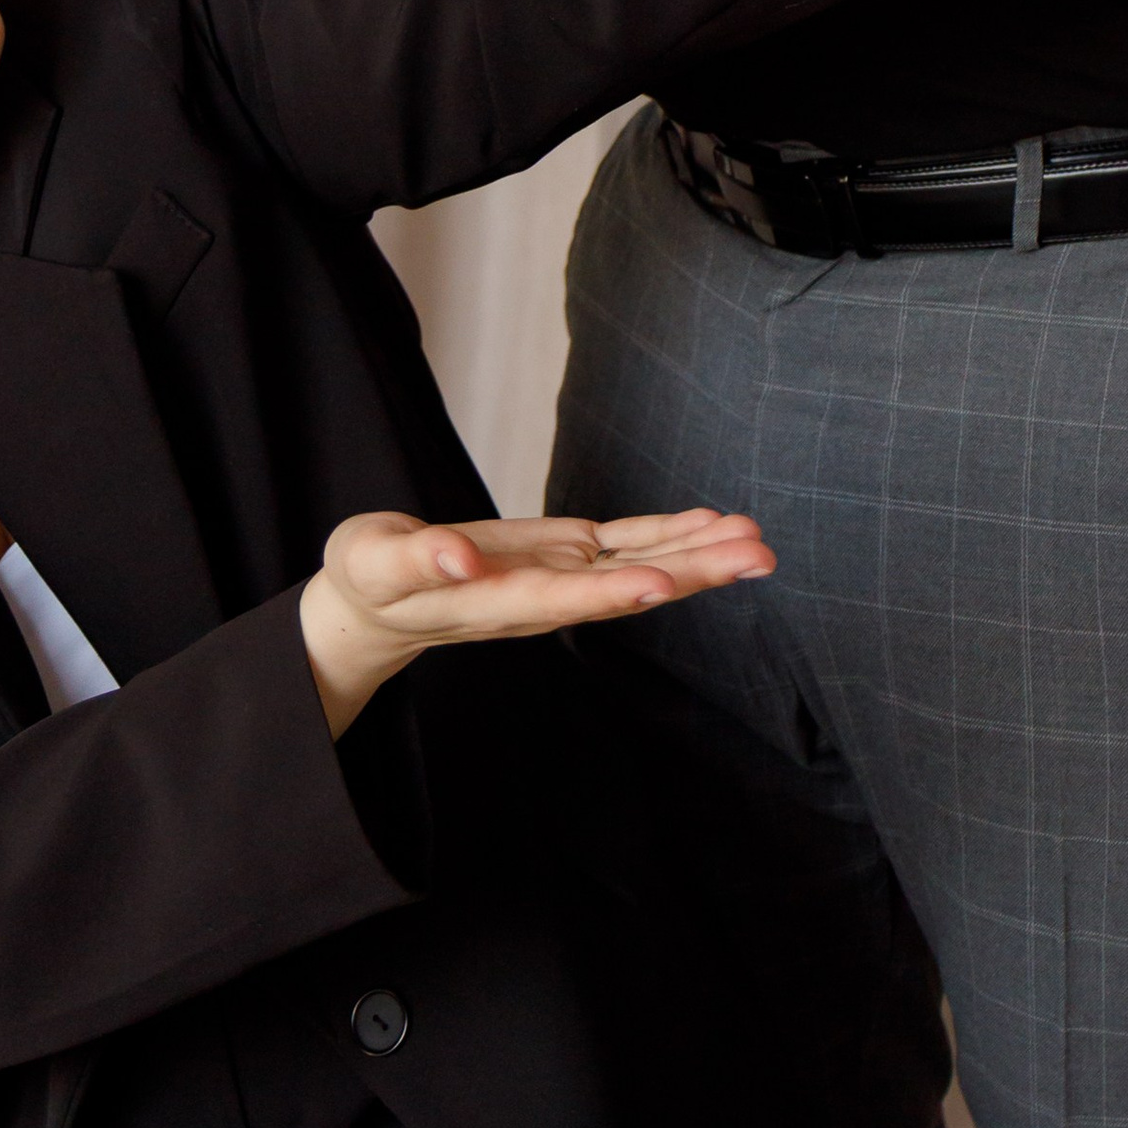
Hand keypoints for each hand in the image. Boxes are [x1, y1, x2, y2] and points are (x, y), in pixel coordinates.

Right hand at [299, 506, 773, 735]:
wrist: (378, 604)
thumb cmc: (369, 578)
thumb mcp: (374, 563)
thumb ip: (415, 560)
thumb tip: (457, 555)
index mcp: (493, 600)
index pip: (559, 600)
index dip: (610, 592)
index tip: (663, 584)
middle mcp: (541, 597)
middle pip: (622, 587)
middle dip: (690, 573)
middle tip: (755, 556)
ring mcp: (558, 577)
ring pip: (638, 566)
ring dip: (699, 556)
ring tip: (757, 541)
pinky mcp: (563, 556)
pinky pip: (626, 544)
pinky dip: (670, 533)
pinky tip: (713, 522)